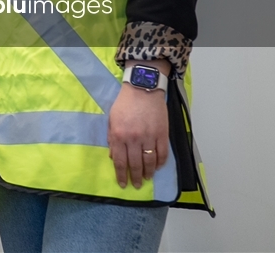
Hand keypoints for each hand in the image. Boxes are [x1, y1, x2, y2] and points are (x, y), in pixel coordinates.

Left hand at [108, 66, 169, 188]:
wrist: (143, 89)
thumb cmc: (124, 104)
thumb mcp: (111, 120)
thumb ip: (112, 139)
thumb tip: (113, 157)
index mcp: (119, 135)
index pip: (120, 161)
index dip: (121, 175)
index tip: (123, 184)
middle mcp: (134, 139)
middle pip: (135, 164)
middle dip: (136, 177)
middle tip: (137, 185)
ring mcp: (149, 137)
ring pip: (150, 161)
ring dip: (149, 173)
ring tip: (147, 179)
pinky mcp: (162, 134)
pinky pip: (162, 153)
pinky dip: (161, 162)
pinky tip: (158, 167)